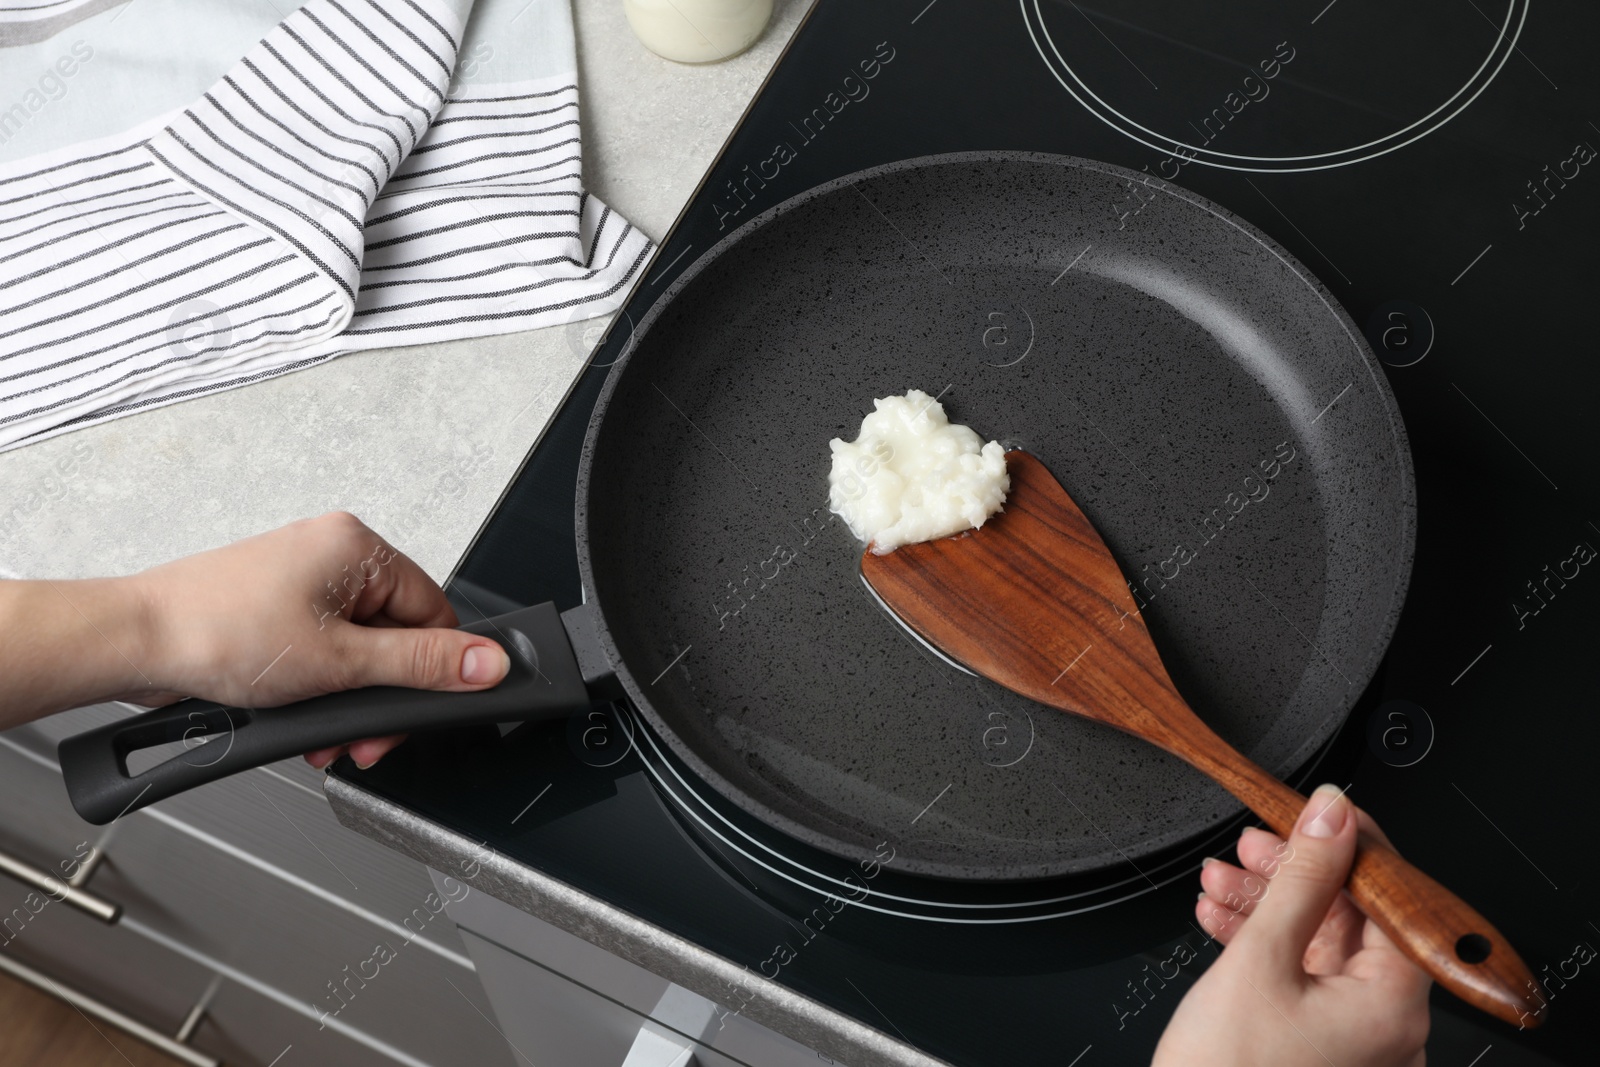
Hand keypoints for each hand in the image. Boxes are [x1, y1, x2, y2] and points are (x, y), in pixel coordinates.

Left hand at [124, 512, 508, 767]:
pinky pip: (323, 650)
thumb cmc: (215, 633)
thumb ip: (421, 666)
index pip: (434, 611)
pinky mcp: (275, 608)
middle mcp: (331, 554)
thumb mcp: (339, 662)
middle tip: (361, 736)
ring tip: (321, 732)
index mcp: (356, 546)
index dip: (428, 670)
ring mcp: (300, 581)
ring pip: (358, 650)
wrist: (132, 644)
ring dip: (346, 700)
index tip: (409, 712)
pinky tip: (299, 715)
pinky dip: (318, 689)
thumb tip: (486, 662)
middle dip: (379, 695)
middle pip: (396, 635)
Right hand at [1152, 785, 1431, 1066]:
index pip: (1390, 897)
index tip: (1312, 811)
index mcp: (1394, 1006)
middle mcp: (1388, 1030)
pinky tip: (1221, 921)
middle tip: (1248, 845)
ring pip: (1319, 947)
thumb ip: (1300, 879)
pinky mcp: (1317, 1052)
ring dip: (1265, 906)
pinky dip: (1262, 947)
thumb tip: (1333, 814)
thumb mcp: (1260, 959)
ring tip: (1218, 883)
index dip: (1347, 844)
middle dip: (1290, 876)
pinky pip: (1301, 981)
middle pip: (1351, 920)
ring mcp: (1353, 1044)